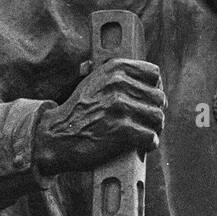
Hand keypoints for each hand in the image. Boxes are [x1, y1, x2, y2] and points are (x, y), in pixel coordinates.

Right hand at [34, 59, 165, 174]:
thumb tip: (155, 83)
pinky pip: (151, 137)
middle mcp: (118, 84)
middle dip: (154, 112)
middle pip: (159, 97)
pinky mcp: (122, 130)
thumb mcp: (96, 82)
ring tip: (145, 135)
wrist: (57, 136)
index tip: (146, 101)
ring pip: (158, 118)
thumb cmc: (80, 112)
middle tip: (145, 123)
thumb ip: (121, 77)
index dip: (153, 89)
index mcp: (115, 69)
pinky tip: (142, 146)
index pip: (154, 74)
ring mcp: (120, 106)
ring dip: (154, 129)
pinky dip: (150, 144)